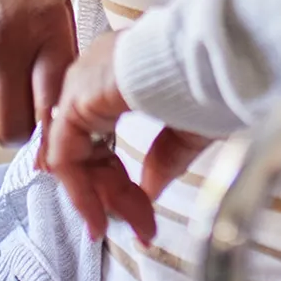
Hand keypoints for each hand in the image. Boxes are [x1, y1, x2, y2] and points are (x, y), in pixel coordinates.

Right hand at [0, 0, 77, 163]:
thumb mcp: (57, 5)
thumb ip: (59, 58)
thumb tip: (52, 119)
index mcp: (45, 26)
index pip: (51, 104)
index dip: (54, 133)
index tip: (55, 141)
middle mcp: (4, 40)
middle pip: (10, 126)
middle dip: (19, 133)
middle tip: (21, 118)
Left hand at [46, 31, 211, 243]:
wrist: (213, 55)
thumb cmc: (215, 75)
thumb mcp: (191, 125)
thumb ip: (165, 156)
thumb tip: (150, 188)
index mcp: (126, 67)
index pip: (104, 134)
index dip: (120, 179)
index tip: (142, 212)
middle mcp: (99, 70)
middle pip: (89, 147)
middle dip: (113, 193)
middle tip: (139, 225)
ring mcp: (85, 80)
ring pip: (75, 153)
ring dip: (99, 196)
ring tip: (122, 223)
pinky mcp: (77, 97)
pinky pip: (65, 155)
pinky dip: (80, 190)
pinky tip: (100, 214)